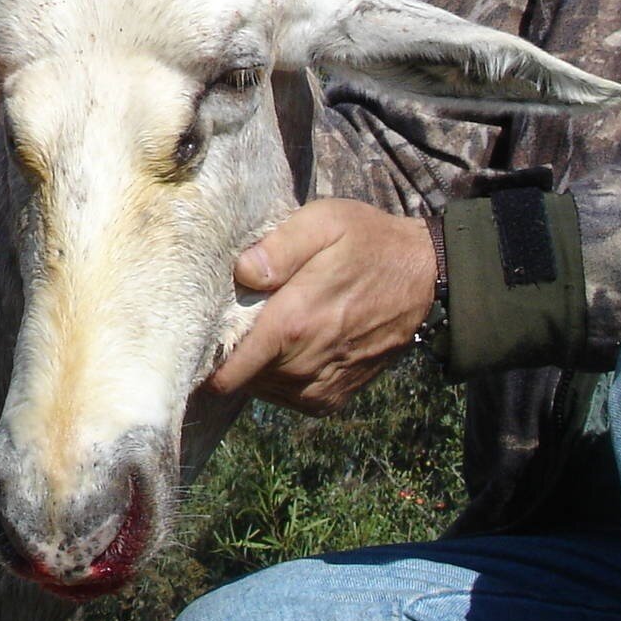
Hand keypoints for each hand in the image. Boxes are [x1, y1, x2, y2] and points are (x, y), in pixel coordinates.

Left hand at [211, 200, 436, 413]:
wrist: (424, 277)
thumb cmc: (368, 242)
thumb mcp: (324, 222)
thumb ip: (278, 246)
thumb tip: (241, 272)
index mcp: (294, 324)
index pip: (229, 371)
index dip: (206, 358)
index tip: (196, 337)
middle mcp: (305, 364)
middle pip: (242, 378)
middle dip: (231, 354)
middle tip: (235, 318)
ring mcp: (322, 385)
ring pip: (264, 390)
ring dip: (258, 366)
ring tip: (266, 328)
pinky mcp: (335, 397)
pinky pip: (290, 398)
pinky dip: (281, 379)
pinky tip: (288, 346)